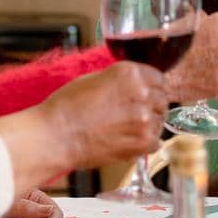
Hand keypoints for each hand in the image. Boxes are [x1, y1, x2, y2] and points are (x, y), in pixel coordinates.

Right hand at [0, 61, 167, 190]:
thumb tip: (137, 85)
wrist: (55, 136)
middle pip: (163, 99)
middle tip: (136, 114)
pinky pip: (156, 142)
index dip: (153, 87)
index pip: (159, 78)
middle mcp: (142, 93)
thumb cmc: (66, 107)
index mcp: (130, 73)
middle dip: (152, 106)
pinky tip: (130, 142)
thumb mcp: (95, 79)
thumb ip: (121, 80)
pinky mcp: (141, 142)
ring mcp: (144, 119)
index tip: (148, 95)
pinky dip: (146, 144)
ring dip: (149, 125)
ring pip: (160, 121)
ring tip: (127, 130)